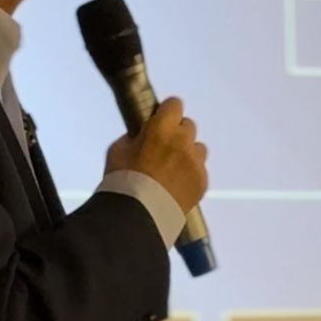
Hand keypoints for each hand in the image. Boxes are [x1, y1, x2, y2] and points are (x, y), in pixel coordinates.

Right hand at [104, 97, 208, 214]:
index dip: (166, 112)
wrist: (139, 216)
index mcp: (161, 128)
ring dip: (186, 154)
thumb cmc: (123, 181)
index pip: (174, 104)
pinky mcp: (202, 181)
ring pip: (197, 148)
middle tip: (162, 148)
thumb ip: (134, 137)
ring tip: (171, 170)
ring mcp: (195, 162)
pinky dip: (190, 174)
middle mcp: (183, 141)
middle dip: (176, 133)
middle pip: (187, 126)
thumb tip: (141, 136)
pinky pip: (199, 170)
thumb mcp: (118, 150)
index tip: (159, 120)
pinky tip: (175, 185)